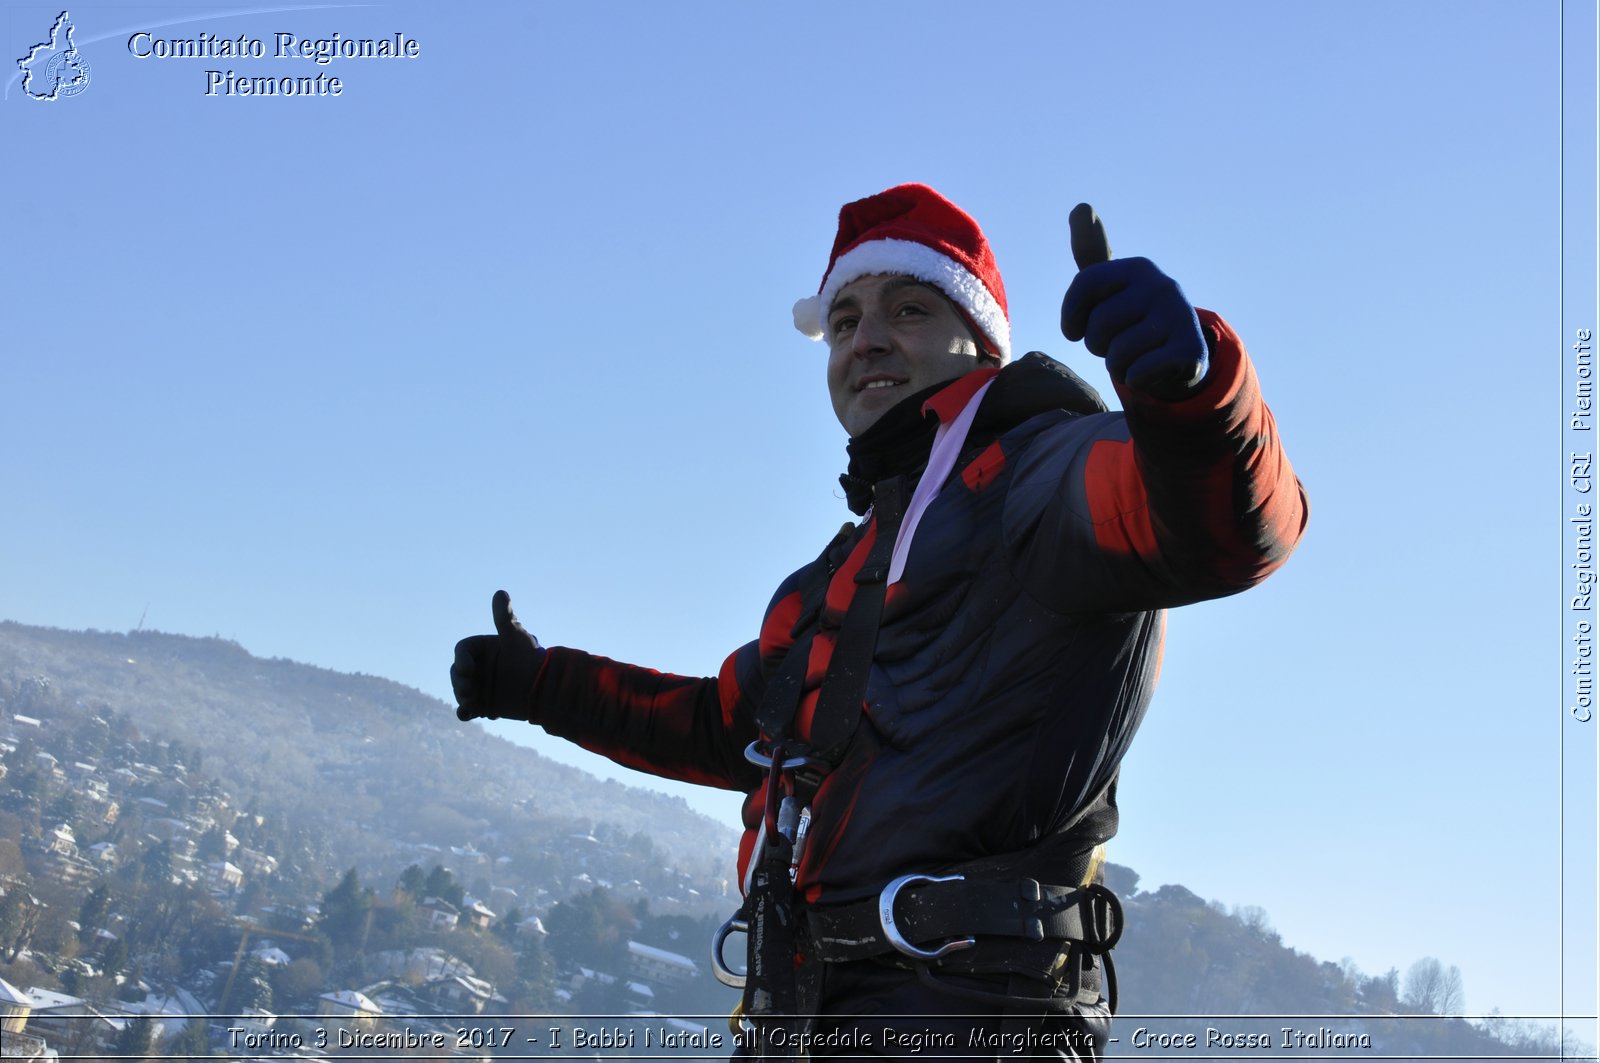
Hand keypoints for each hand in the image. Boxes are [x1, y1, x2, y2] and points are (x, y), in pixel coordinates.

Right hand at [451, 590, 544, 721]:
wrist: (546, 687)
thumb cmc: (530, 659)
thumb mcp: (515, 638)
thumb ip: (504, 618)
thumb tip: (500, 592)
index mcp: (483, 649)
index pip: (463, 651)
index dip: (461, 660)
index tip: (467, 669)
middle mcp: (479, 666)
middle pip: (457, 672)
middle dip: (459, 682)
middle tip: (469, 691)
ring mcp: (480, 684)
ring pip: (461, 690)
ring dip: (462, 697)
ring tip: (472, 704)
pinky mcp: (484, 703)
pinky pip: (467, 708)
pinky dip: (465, 711)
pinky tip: (467, 714)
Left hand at [1060, 204, 1208, 399]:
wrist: (1179, 355)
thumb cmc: (1132, 318)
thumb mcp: (1111, 285)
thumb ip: (1092, 251)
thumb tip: (1081, 206)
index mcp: (1137, 267)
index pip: (1084, 285)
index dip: (1071, 315)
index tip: (1074, 329)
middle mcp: (1162, 285)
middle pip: (1098, 327)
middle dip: (1097, 345)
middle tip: (1115, 343)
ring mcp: (1179, 316)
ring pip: (1117, 355)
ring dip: (1116, 366)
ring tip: (1132, 356)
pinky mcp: (1190, 350)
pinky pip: (1137, 373)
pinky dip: (1135, 378)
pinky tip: (1148, 369)